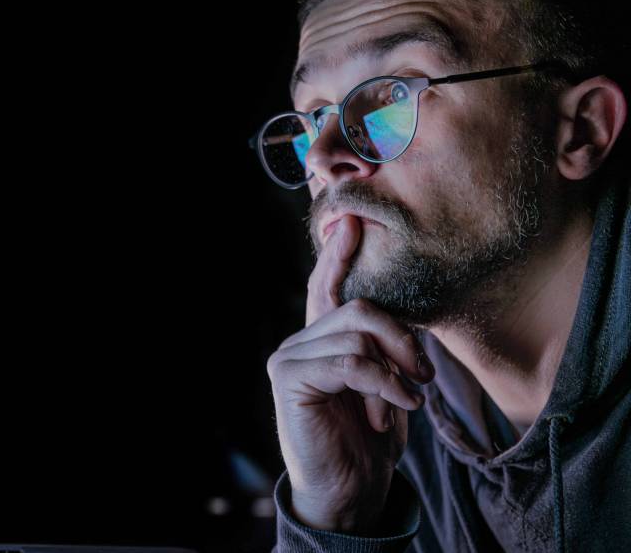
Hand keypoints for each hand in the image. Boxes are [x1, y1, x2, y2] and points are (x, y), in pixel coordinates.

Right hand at [266, 215, 433, 533]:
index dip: (339, 254)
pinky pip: (351, 363)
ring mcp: (289, 358)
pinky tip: (401, 406)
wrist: (349, 491)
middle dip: (402, 336)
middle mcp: (298, 342)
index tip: (353, 221)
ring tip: (410, 398)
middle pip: (358, 308)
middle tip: (423, 372)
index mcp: (319, 340)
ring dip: (396, 369)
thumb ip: (381, 349)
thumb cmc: (367, 441)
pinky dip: (385, 384)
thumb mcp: (383, 386)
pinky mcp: (290, 378)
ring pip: (357, 333)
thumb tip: (401, 318)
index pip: (327, 286)